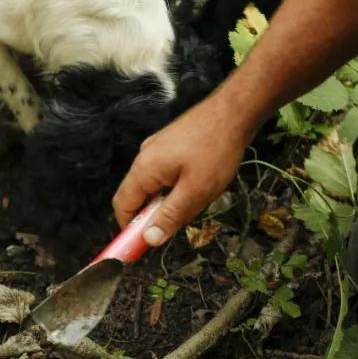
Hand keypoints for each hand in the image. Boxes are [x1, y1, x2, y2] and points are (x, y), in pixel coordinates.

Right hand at [112, 94, 253, 245]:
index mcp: (144, 169)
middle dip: (153, 215)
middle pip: (136, 196)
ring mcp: (156, 149)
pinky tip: (198, 185)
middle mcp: (144, 157)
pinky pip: (164, 174)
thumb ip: (170, 216)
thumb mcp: (195, 191)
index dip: (128, 230)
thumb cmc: (216, 149)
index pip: (122, 206)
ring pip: (153, 186)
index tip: (141, 248)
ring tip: (196, 200)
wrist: (234, 110)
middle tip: (178, 224)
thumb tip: (149, 239)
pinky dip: (175, 187)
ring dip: (168, 201)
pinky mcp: (170, 144)